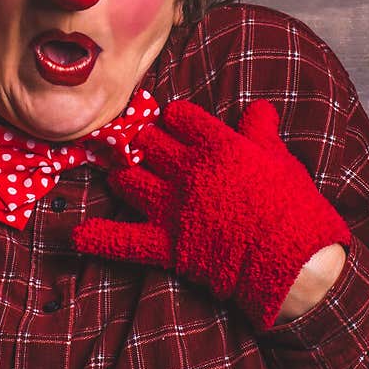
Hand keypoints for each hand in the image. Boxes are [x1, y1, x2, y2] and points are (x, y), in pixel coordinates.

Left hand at [72, 100, 350, 329]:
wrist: (293, 261)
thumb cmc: (292, 206)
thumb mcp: (280, 159)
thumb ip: (261, 130)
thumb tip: (259, 108)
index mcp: (216, 145)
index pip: (178, 116)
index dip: (175, 119)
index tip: (176, 124)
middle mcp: (187, 170)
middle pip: (148, 143)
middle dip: (146, 144)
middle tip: (150, 151)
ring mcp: (172, 207)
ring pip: (129, 181)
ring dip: (125, 178)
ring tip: (126, 179)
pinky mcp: (166, 244)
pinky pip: (123, 239)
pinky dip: (98, 238)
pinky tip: (75, 235)